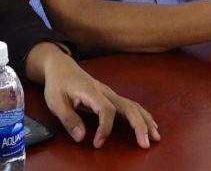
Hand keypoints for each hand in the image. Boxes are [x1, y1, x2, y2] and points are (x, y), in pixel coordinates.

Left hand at [33, 44, 158, 148]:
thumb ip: (68, 119)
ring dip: (145, 121)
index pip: (106, 110)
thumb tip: (82, 137)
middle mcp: (106, 92)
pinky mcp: (112, 97)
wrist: (62, 66)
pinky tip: (150, 125)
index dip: (106, 128)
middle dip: (139, 125)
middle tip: (145, 143)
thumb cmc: (58, 84)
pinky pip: (131, 106)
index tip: (98, 143)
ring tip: (155, 136)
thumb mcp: (55, 101)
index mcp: (92, 92)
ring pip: (133, 106)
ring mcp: (110, 93)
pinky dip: (142, 116)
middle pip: (128, 106)